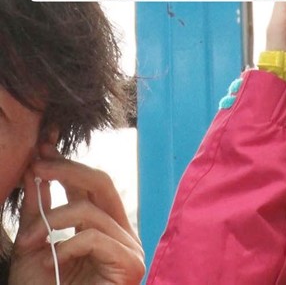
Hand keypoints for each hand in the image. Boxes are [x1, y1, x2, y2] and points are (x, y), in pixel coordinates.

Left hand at [9, 144, 144, 284]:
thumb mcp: (34, 244)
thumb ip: (39, 210)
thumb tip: (36, 168)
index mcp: (104, 226)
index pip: (92, 184)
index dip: (67, 163)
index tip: (40, 147)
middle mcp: (122, 233)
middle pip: (103, 184)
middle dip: (68, 170)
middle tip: (36, 166)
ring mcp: (131, 249)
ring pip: (93, 212)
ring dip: (53, 222)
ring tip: (27, 241)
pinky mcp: (131, 265)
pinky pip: (97, 238)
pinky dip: (68, 246)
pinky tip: (53, 260)